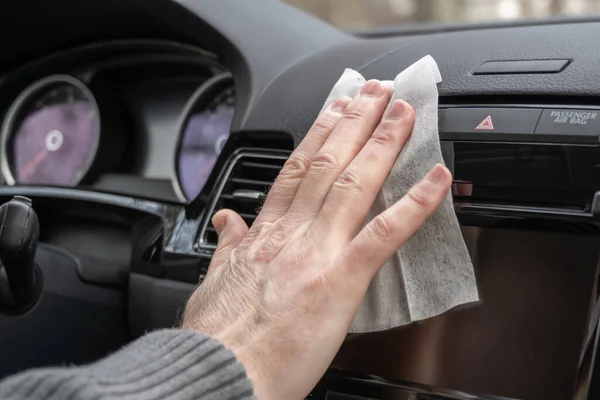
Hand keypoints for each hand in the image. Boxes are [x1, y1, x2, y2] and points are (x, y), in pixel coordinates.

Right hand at [182, 80, 451, 399]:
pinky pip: (383, 234)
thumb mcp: (212, 281)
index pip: (293, 171)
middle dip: (353, 122)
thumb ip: (227, 246)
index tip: (334, 110)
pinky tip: (436, 179)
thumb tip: (228, 221)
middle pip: (325, 164)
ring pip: (352, 184)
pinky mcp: (339, 281)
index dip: (317, 135)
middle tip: (375, 92)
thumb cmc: (216, 339)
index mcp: (263, 235)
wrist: (219, 374)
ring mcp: (317, 253)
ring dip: (380, 144)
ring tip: (401, 114)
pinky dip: (414, 203)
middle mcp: (291, 234)